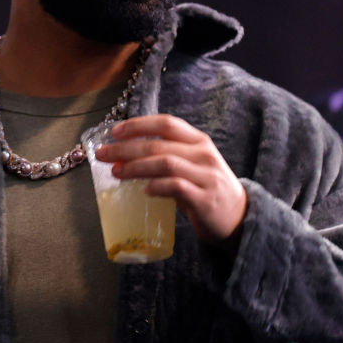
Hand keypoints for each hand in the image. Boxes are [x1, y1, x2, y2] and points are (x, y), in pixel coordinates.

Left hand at [95, 114, 247, 247]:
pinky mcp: (205, 200)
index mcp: (199, 141)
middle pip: (159, 145)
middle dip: (126, 148)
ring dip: (136, 167)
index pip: (167, 124)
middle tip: (103, 155)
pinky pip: (176, 187)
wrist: (239, 218)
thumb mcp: (192, 166)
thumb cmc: (207, 189)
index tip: (114, 131)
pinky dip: (157, 186)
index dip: (139, 125)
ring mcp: (206, 177)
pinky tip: (144, 190)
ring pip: (165, 164)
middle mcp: (204, 155)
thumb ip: (166, 159)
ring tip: (116, 172)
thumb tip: (123, 158)